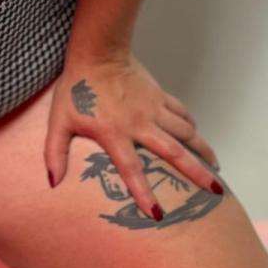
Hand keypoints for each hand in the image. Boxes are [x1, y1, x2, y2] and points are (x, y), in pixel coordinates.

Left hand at [43, 52, 222, 220]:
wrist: (97, 52)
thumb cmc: (76, 88)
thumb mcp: (59, 122)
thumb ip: (54, 153)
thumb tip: (52, 182)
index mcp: (115, 134)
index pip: (132, 169)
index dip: (144, 192)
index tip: (157, 214)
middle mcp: (140, 124)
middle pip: (174, 153)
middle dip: (196, 174)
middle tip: (214, 192)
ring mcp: (153, 109)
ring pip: (185, 132)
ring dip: (202, 150)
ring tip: (215, 168)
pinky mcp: (159, 95)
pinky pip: (181, 112)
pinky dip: (191, 124)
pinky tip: (196, 134)